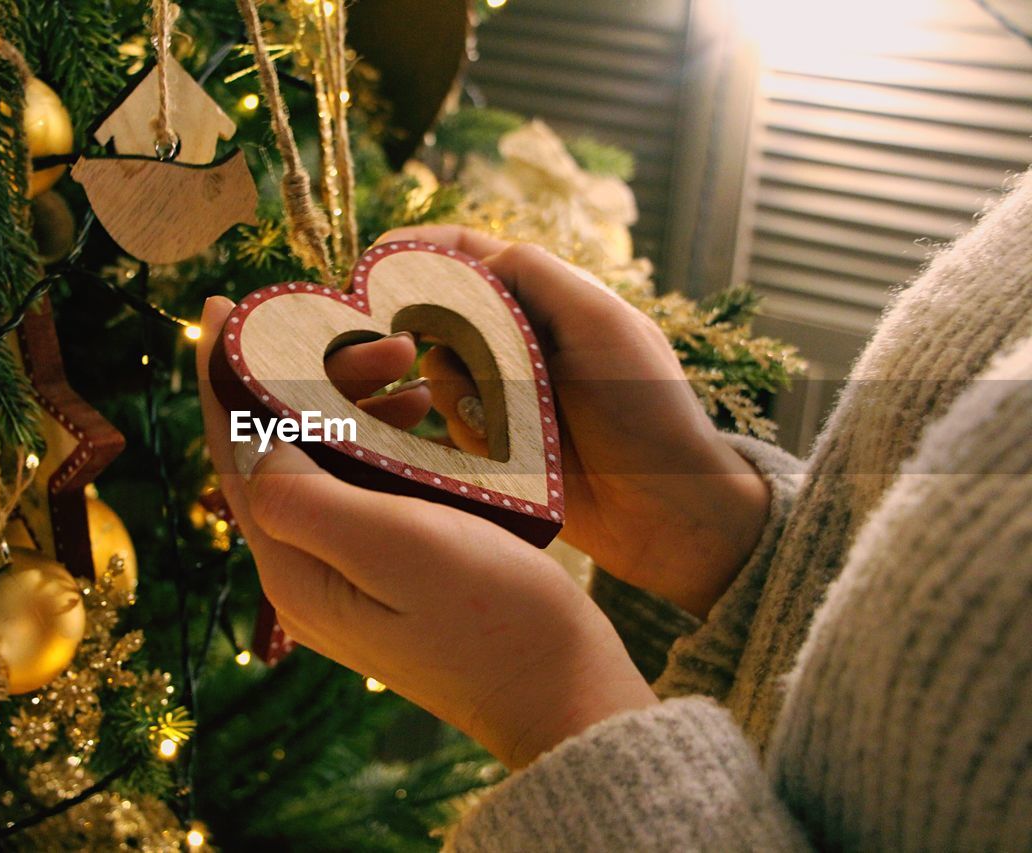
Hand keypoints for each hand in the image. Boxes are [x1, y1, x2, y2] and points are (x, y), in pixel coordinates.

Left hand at [197, 297, 656, 768]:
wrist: (559, 688)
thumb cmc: (491, 617)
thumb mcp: (394, 545)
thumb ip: (306, 494)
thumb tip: (251, 438)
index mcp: (292, 565)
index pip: (234, 453)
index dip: (222, 375)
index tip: (220, 307)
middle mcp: (305, 571)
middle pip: (276, 451)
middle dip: (314, 379)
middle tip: (383, 338)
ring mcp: (344, 575)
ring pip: (322, 462)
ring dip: (354, 404)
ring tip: (411, 363)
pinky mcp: (385, 571)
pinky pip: (360, 484)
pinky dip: (380, 437)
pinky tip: (422, 413)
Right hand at [378, 226, 769, 617]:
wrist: (670, 512)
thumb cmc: (649, 409)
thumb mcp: (601, 323)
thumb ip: (535, 276)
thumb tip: (463, 259)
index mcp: (545, 297)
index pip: (463, 253)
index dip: (411, 255)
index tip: (366, 275)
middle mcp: (517, 339)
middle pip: (436, 316)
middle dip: (424, 335)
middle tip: (429, 361)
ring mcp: (503, 395)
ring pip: (437, 376)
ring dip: (460, 396)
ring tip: (512, 423)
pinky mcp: (495, 447)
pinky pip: (451, 429)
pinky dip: (469, 437)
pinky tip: (507, 455)